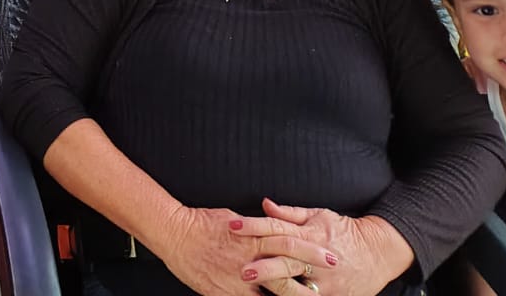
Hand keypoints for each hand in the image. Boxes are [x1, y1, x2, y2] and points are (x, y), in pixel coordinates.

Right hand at [153, 206, 334, 295]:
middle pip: (289, 269)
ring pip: (275, 292)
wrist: (174, 234)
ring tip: (311, 295)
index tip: (331, 256)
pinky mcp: (225, 293)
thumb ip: (254, 227)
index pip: (292, 243)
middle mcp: (250, 259)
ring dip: (294, 295)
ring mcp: (239, 280)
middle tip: (330, 281)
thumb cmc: (200, 222)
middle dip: (312, 276)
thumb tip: (268, 228)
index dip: (313, 251)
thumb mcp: (232, 218)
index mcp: (254, 237)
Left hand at [230, 201, 410, 295]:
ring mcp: (326, 281)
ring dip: (275, 288)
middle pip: (286, 261)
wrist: (378, 252)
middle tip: (240, 268)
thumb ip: (289, 213)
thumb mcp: (318, 215)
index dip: (253, 226)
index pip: (277, 228)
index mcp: (310, 233)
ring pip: (297, 287)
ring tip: (254, 288)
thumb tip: (264, 204)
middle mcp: (317, 258)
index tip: (233, 226)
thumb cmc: (344, 232)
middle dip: (263, 266)